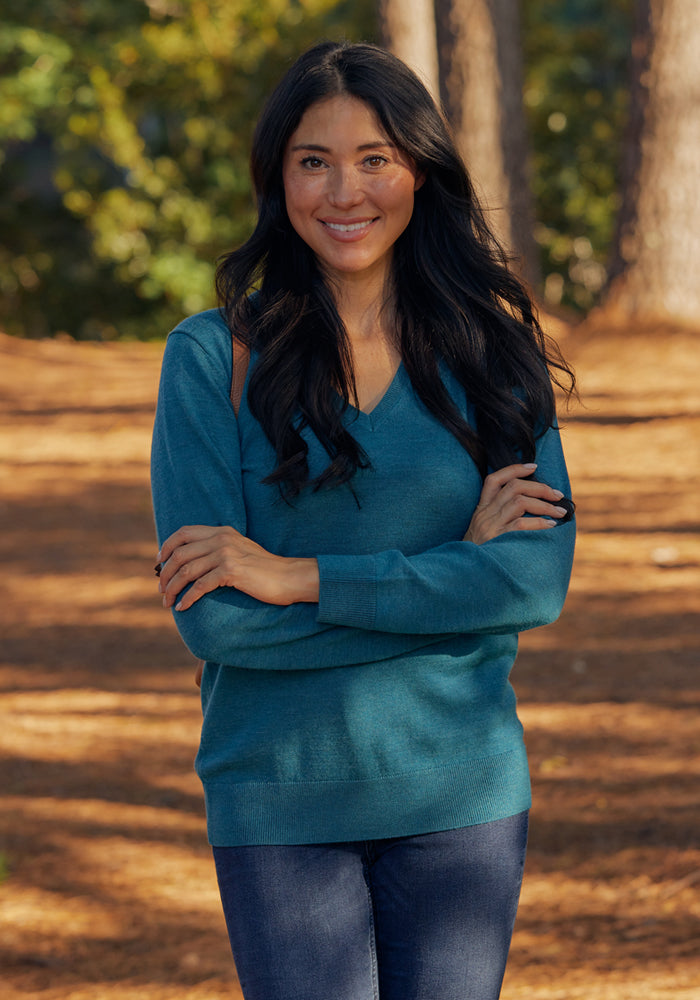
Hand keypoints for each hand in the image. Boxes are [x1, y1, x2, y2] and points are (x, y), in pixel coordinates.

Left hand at [156, 524, 318, 610]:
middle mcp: (221, 539)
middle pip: (180, 554)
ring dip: (172, 588)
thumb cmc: (264, 569)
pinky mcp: (231, 571)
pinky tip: (182, 607)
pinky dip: (188, 598)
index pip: (184, 532)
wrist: (288, 577)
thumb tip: (192, 561)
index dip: (167, 546)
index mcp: (222, 531)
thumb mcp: (239, 551)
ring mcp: (226, 554)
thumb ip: (218, 549)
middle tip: (161, 589)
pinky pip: (200, 586)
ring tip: (167, 602)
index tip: (160, 562)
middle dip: (166, 573)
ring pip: (186, 571)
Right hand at [464, 463, 570, 544]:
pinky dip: (540, 522)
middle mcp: (484, 514)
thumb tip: (531, 506)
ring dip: (544, 504)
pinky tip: (551, 526)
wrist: (464, 574)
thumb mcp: (482, 531)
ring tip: (560, 512)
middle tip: (558, 495)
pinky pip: (521, 524)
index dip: (514, 469)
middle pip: (514, 487)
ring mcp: (490, 526)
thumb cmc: (480, 553)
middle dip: (540, 488)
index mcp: (481, 509)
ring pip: (520, 502)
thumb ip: (499, 517)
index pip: (494, 479)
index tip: (533, 467)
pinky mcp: (497, 539)